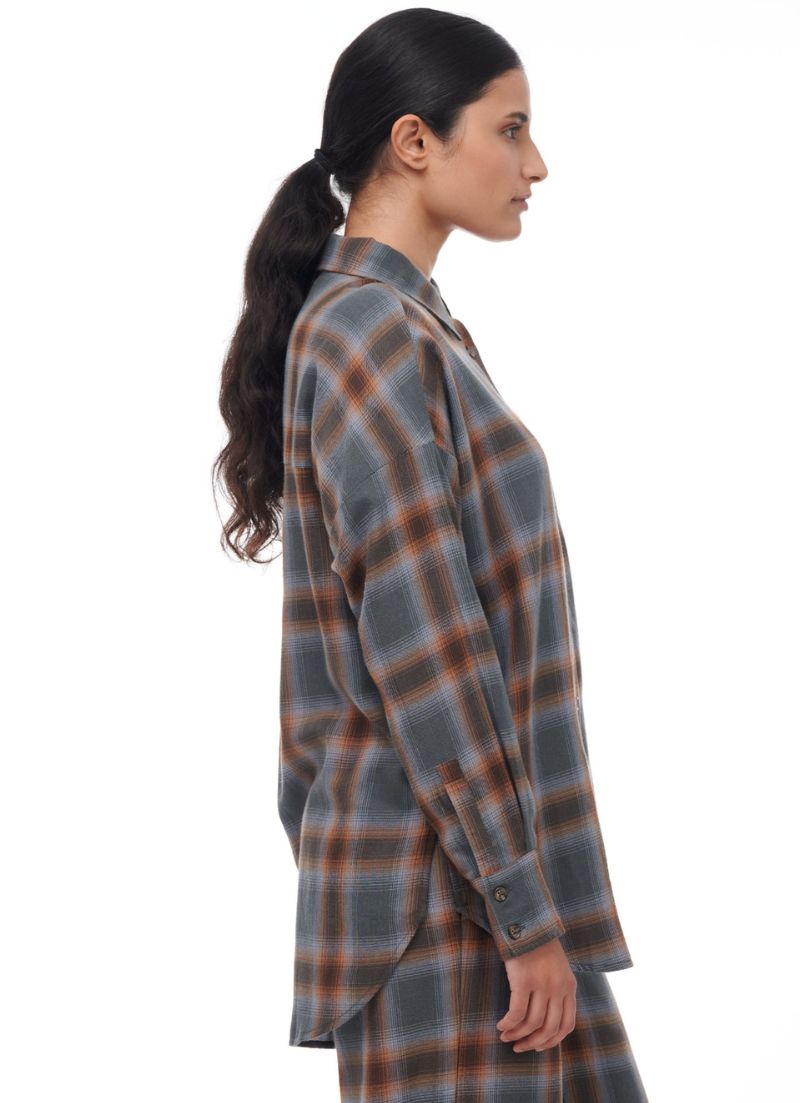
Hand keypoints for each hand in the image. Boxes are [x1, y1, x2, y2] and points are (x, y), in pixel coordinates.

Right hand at [495, 936, 576, 1052]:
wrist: (526, 918)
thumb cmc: (537, 943)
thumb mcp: (556, 966)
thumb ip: (557, 987)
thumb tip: (546, 1016)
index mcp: (569, 985)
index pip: (567, 1025)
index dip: (552, 1041)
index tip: (538, 1047)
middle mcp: (558, 987)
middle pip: (549, 1028)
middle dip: (533, 1043)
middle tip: (519, 1048)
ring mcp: (542, 984)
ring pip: (532, 1023)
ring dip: (518, 1035)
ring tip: (506, 1037)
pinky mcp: (524, 980)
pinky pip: (517, 1012)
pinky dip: (509, 1024)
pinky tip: (501, 1025)